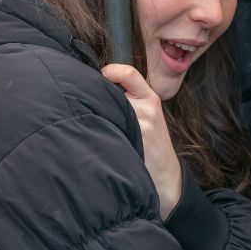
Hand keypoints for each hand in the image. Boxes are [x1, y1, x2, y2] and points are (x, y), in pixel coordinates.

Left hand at [102, 64, 180, 218]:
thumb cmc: (150, 148)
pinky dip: (99, 130)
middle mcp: (146, 107)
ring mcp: (140, 123)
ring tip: (91, 124)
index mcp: (150, 98)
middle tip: (84, 102)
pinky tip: (97, 138)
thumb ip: (129, 102)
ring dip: (94, 114)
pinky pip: (108, 126)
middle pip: (110, 89)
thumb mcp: (147, 118)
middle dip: (95, 94)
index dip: (109, 71)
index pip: (127, 72)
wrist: (166, 178)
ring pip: (106, 108)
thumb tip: (94, 90)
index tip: (98, 79)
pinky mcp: (134, 139)